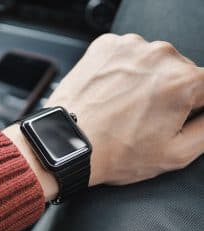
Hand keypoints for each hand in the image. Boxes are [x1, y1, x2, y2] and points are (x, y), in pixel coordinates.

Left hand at [46, 33, 203, 185]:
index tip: (177, 114)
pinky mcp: (105, 47)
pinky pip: (126, 56)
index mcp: (182, 82)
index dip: (194, 103)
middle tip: (144, 117)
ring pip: (152, 63)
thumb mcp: (175, 153)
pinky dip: (123, 72)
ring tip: (123, 107)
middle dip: (169, 93)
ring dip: (144, 81)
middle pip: (179, 72)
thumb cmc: (115, 152)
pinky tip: (111, 93)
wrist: (69, 143)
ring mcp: (129, 48)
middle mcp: (158, 56)